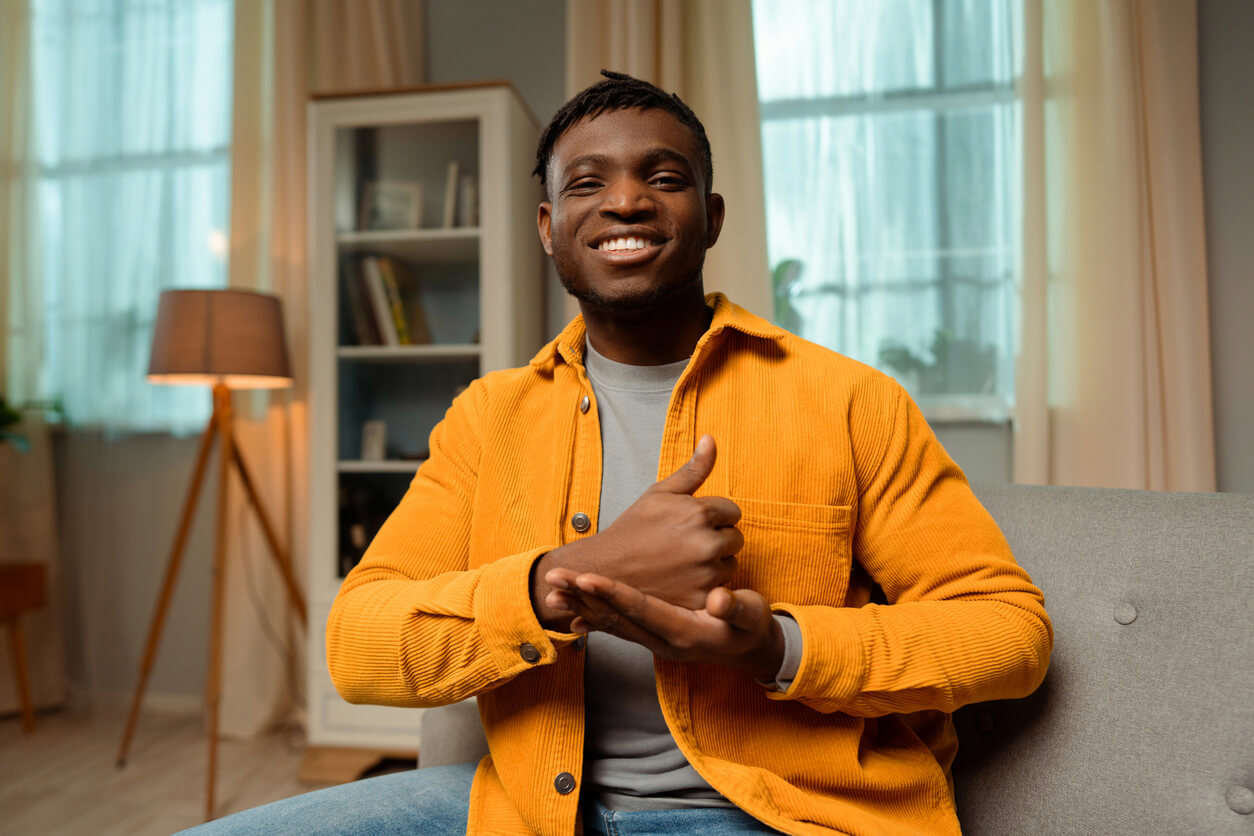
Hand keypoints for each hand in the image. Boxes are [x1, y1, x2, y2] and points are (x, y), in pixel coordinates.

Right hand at [531, 435, 742, 627]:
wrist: (606, 570)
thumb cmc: (633, 529)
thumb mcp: (661, 493)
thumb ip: (693, 469)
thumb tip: (711, 439)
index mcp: (701, 512)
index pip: (732, 512)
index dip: (712, 517)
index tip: (689, 525)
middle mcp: (707, 543)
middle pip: (735, 539)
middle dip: (717, 539)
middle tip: (685, 544)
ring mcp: (705, 574)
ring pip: (730, 565)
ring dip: (714, 564)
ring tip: (682, 562)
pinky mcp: (701, 599)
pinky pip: (720, 590)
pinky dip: (706, 587)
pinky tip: (682, 581)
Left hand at [544, 570, 785, 681]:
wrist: (750, 650)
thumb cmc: (751, 626)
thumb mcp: (751, 615)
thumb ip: (736, 607)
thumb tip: (719, 600)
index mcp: (684, 632)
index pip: (641, 609)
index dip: (614, 593)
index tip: (587, 577)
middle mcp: (662, 641)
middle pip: (616, 618)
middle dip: (583, 597)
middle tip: (553, 579)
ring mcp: (654, 642)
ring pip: (611, 624)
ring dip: (582, 607)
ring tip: (552, 593)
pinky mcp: (651, 637)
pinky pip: (616, 628)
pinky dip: (593, 617)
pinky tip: (573, 612)